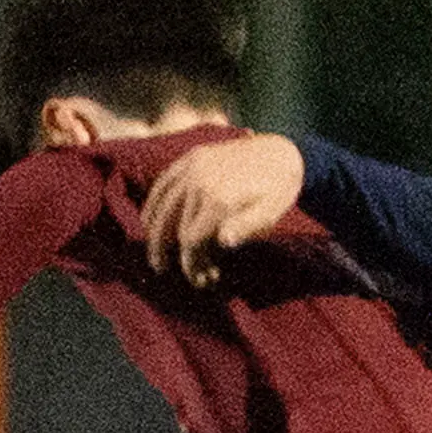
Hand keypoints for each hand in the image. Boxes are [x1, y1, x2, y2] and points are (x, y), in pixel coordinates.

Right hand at [141, 133, 306, 286]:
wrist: (281, 152)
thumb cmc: (278, 190)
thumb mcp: (269, 213)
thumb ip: (245, 227)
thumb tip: (223, 241)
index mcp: (219, 198)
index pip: (191, 240)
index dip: (191, 264)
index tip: (201, 280)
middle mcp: (200, 180)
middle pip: (174, 227)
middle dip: (173, 254)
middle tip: (171, 272)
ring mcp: (193, 166)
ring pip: (162, 205)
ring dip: (154, 233)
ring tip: (155, 256)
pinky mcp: (191, 157)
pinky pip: (163, 182)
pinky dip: (153, 204)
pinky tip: (149, 221)